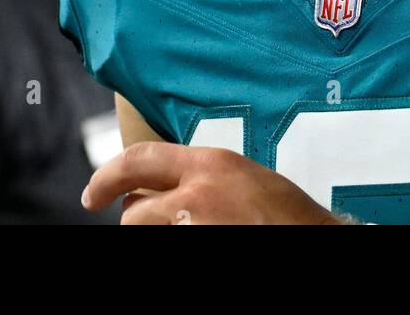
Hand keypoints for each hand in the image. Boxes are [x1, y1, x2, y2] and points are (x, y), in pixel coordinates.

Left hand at [81, 142, 341, 224]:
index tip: (92, 195)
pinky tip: (204, 240)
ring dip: (157, 237)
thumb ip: (204, 179)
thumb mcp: (244, 178)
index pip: (139, 159)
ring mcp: (196, 228)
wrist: (318, 239)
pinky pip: (167, 249)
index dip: (107, 177)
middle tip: (152, 227)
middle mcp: (198, 193)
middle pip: (135, 212)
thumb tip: (166, 191)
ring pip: (147, 235)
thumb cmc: (289, 217)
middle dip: (137, 222)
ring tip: (186, 231)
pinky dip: (171, 247)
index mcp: (211, 164)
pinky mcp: (199, 249)